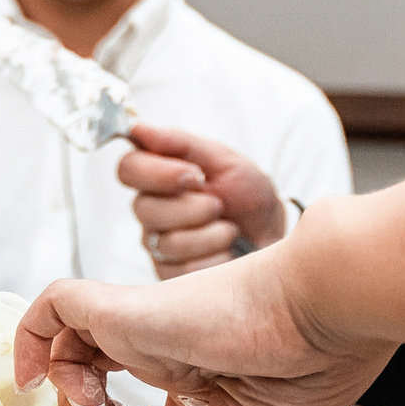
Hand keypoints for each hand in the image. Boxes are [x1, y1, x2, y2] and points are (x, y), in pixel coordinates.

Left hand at [15, 227, 393, 405]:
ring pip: (69, 340)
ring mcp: (145, 325)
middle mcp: (169, 347)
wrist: (325, 320)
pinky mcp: (124, 306)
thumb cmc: (308, 375)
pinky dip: (30, 336)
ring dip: (61, 382)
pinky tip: (32, 374)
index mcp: (204, 378)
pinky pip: (55, 306)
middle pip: (97, 370)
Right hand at [120, 125, 286, 278]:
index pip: (129, 169)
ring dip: (211, 234)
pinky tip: (228, 253)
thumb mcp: (223, 160)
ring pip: (167, 242)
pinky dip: (215, 260)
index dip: (158, 173)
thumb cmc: (249, 198)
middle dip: (193, 207)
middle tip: (220, 205)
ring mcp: (158, 246)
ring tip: (230, 229)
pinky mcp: (171, 277)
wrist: (275, 237)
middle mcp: (151, 212)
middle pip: (145, 209)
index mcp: (158, 178)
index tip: (195, 176)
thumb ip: (181, 143)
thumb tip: (138, 128)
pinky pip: (183, 271)